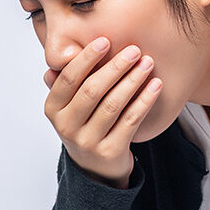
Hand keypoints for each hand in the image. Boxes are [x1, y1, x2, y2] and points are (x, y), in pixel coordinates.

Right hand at [42, 36, 161, 187]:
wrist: (95, 169)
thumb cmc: (84, 125)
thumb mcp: (69, 106)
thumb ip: (66, 82)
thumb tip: (61, 54)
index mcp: (53, 109)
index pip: (69, 79)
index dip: (87, 58)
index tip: (106, 40)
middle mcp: (66, 126)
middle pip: (92, 90)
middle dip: (115, 67)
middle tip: (134, 50)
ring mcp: (88, 141)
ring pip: (113, 104)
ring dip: (133, 80)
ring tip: (148, 63)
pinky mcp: (110, 151)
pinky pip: (131, 120)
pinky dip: (145, 100)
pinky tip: (156, 85)